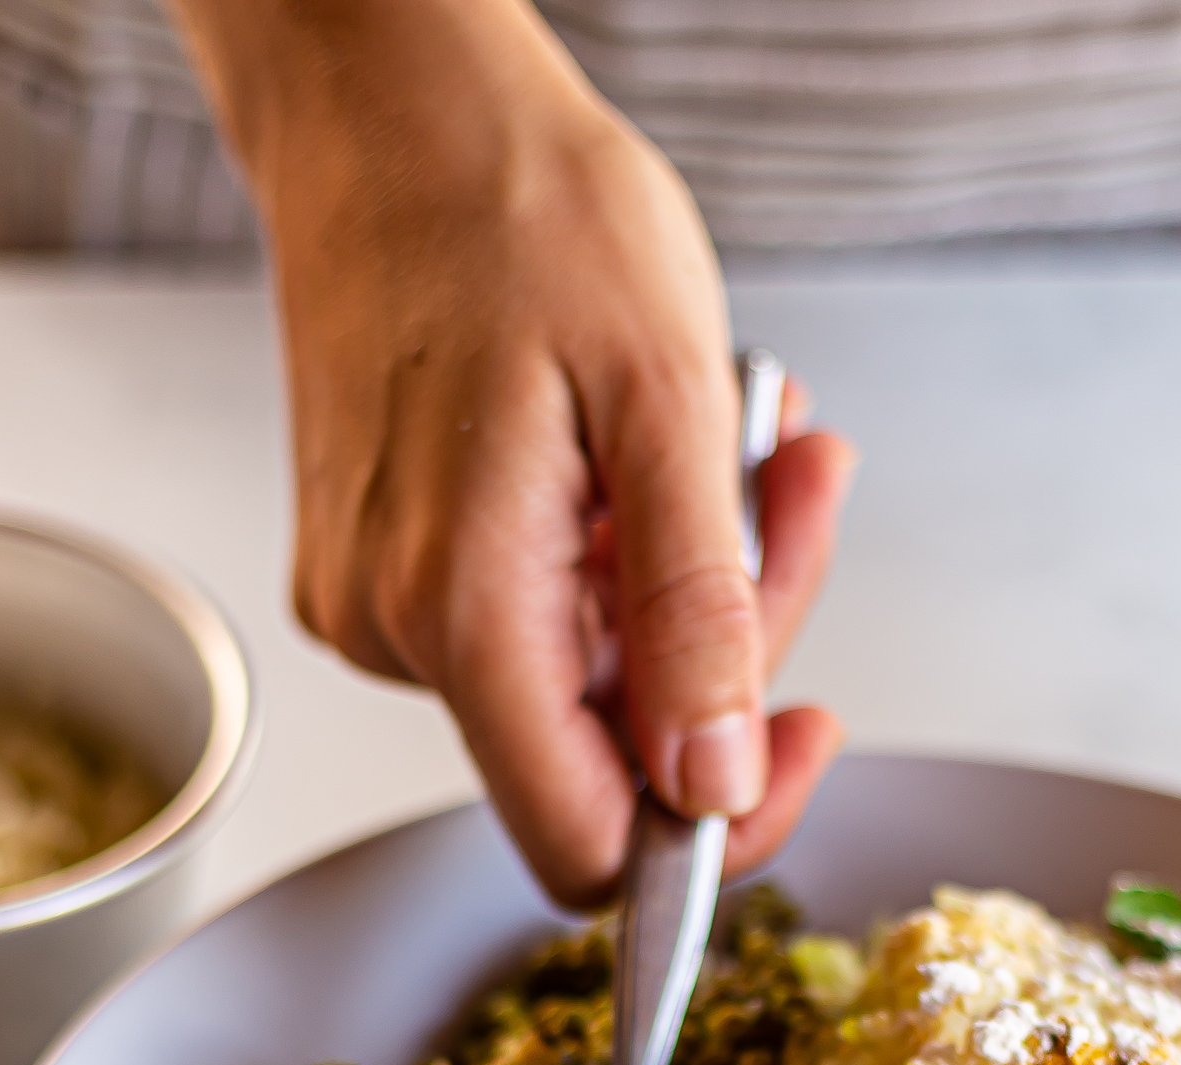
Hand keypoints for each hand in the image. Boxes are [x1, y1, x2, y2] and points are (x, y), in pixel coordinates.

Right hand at [182, 0, 854, 903]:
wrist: (390, 102)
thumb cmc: (521, 203)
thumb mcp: (668, 401)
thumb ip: (697, 614)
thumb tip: (717, 785)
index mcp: (463, 609)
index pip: (591, 845)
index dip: (714, 826)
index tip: (799, 735)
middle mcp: (398, 631)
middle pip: (611, 756)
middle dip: (734, 646)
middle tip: (795, 487)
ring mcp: (380, 604)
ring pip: (590, 683)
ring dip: (691, 582)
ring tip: (733, 435)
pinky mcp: (385, 569)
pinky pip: (543, 620)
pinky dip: (624, 552)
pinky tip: (648, 447)